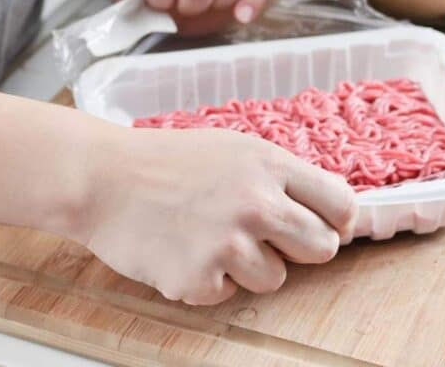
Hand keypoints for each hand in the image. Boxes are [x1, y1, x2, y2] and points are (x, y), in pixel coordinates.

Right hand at [79, 127, 357, 304]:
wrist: (102, 179)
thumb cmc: (164, 162)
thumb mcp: (232, 149)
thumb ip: (278, 177)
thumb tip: (324, 210)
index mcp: (268, 165)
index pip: (341, 205)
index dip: (338, 222)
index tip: (326, 228)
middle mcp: (256, 204)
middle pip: (322, 248)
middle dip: (300, 249)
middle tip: (265, 239)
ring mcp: (228, 244)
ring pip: (275, 279)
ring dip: (248, 267)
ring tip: (207, 237)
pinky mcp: (199, 278)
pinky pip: (228, 294)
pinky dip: (208, 280)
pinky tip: (182, 250)